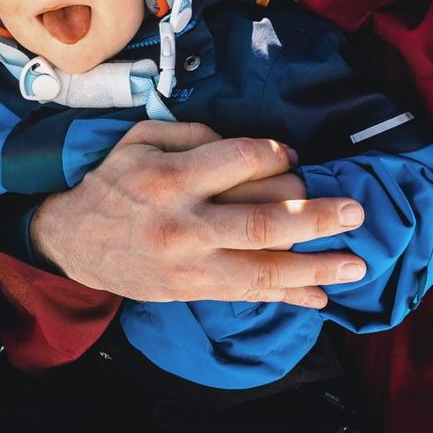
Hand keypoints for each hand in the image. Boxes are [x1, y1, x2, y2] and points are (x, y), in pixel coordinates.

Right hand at [29, 120, 364, 308]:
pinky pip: (247, 296)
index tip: (293, 154)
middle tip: (354, 210)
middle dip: (313, 216)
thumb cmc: (115, 182)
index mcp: (171, 178)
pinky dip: (287, 298)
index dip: (276, 154)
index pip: (240, 162)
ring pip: (262, 269)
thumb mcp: (141, 140)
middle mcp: (184, 224)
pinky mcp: (192, 291)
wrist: (75, 241)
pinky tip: (322, 298)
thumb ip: (194, 134)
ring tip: (356, 263)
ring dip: (315, 267)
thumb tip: (252, 150)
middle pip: (260, 222)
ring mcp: (190, 265)